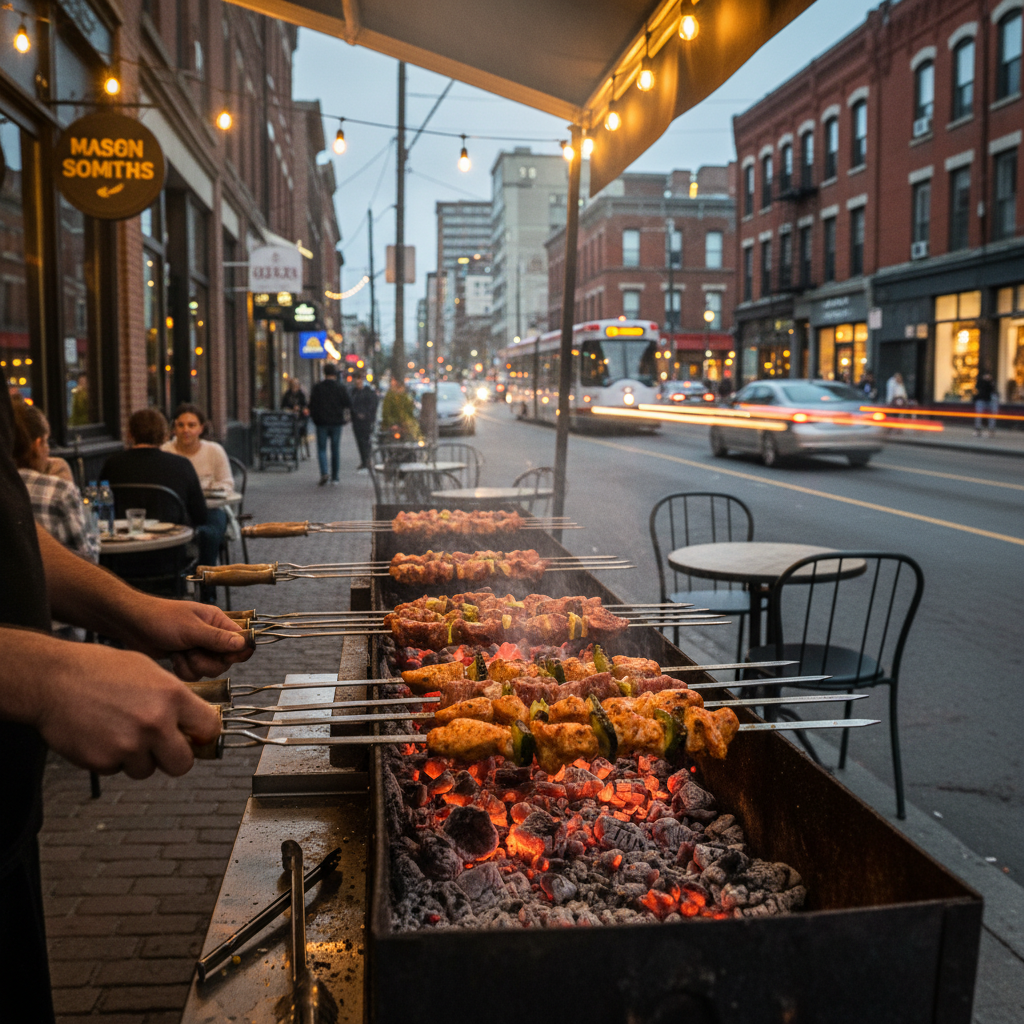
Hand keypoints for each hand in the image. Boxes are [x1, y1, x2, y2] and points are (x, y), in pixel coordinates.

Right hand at [35, 644, 221, 778]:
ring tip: (122, 732)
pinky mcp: (103, 761)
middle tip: (162, 747)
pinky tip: (102, 735)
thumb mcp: (150, 671)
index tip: (196, 737)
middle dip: (174, 758)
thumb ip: (175, 698)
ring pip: (147, 770)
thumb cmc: (99, 670)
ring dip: (139, 758)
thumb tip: (194, 720)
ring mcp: (128, 745)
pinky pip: (117, 770)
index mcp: (171, 696)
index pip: (209, 728)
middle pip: (183, 764)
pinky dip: (112, 759)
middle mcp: (154, 723)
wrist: (53, 679)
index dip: (203, 735)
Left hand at [121, 598, 253, 680]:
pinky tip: (173, 658)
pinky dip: (183, 670)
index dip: (236, 652)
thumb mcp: (191, 629)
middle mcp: (212, 636)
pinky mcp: (187, 660)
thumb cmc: (160, 619)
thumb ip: (217, 638)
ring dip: (193, 666)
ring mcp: (200, 649)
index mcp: (217, 622)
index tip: (224, 656)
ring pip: (210, 670)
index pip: (241, 640)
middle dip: (207, 662)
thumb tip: (243, 644)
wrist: (132, 625)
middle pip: (226, 661)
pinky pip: (195, 675)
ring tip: (179, 652)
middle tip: (191, 651)